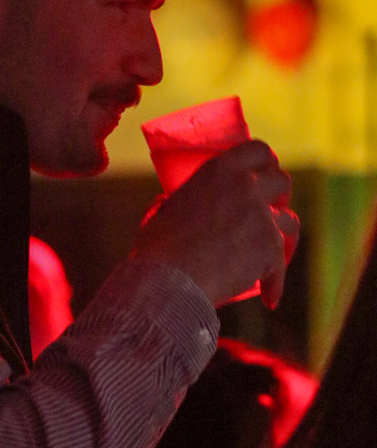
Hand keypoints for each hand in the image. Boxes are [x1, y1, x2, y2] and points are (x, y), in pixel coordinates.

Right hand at [132, 140, 299, 309]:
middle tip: (268, 210)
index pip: (258, 149)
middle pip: (281, 181)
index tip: (264, 173)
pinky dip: (275, 283)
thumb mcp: (165, 208)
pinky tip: (270, 297)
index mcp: (219, 170)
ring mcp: (261, 216)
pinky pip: (282, 263)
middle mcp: (245, 186)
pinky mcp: (270, 246)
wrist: (170, 279)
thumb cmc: (158, 247)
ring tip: (269, 251)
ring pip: (289, 220)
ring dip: (280, 235)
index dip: (266, 162)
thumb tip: (170, 204)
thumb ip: (180, 201)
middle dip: (278, 196)